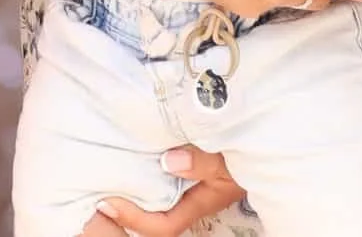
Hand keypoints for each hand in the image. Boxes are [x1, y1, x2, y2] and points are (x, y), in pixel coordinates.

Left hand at [80, 148, 242, 235]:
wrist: (266, 136)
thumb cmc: (251, 148)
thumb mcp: (230, 157)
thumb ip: (203, 161)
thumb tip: (169, 161)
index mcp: (200, 201)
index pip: (164, 225)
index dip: (135, 219)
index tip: (108, 201)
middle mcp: (191, 197)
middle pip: (154, 215)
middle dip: (126, 209)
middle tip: (96, 193)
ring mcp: (189, 180)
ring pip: (155, 194)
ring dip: (132, 187)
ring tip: (105, 174)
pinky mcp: (186, 162)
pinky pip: (160, 172)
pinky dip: (143, 167)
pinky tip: (128, 153)